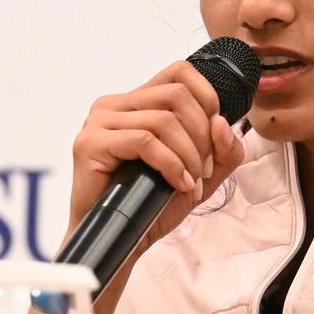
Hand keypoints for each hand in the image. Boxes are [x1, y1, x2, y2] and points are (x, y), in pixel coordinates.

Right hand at [69, 60, 244, 250]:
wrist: (119, 241)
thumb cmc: (151, 206)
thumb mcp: (200, 175)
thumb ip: (222, 149)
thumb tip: (222, 121)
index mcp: (137, 103)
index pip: (179, 71)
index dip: (207, 97)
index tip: (214, 136)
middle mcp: (114, 105)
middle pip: (176, 94)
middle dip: (201, 134)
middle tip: (204, 170)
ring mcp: (99, 121)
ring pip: (163, 119)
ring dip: (189, 155)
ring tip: (191, 183)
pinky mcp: (91, 143)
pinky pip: (145, 141)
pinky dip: (171, 164)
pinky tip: (178, 185)